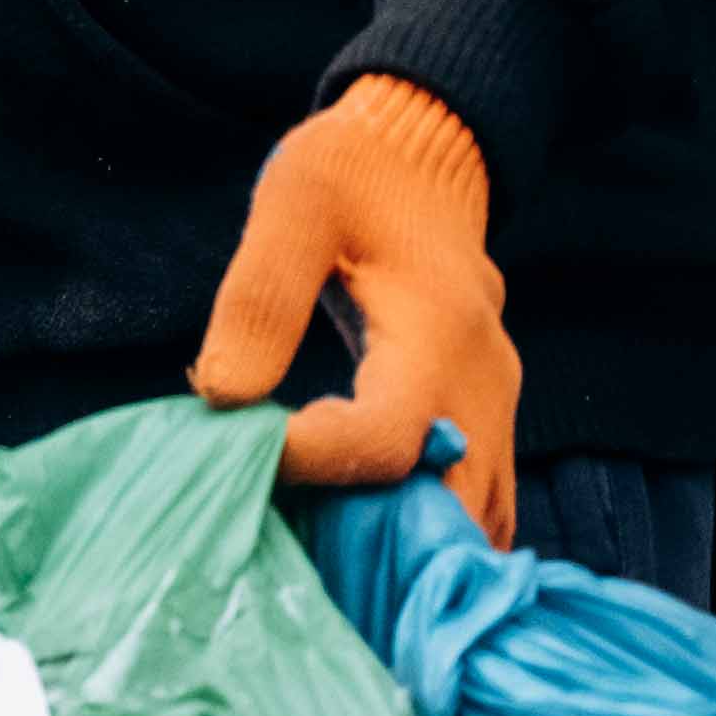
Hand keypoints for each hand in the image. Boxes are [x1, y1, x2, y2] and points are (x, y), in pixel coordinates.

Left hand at [190, 75, 520, 543]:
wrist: (425, 158)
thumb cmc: (351, 175)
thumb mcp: (294, 203)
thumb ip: (261, 296)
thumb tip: (221, 396)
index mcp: (436, 333)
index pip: (389, 436)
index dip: (316, 463)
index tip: (252, 454)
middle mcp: (481, 386)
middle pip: (446, 511)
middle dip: (368, 548)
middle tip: (286, 545)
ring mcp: (494, 412)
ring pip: (472, 526)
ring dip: (402, 557)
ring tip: (318, 557)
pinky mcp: (487, 426)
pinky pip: (476, 511)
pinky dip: (427, 542)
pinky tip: (356, 542)